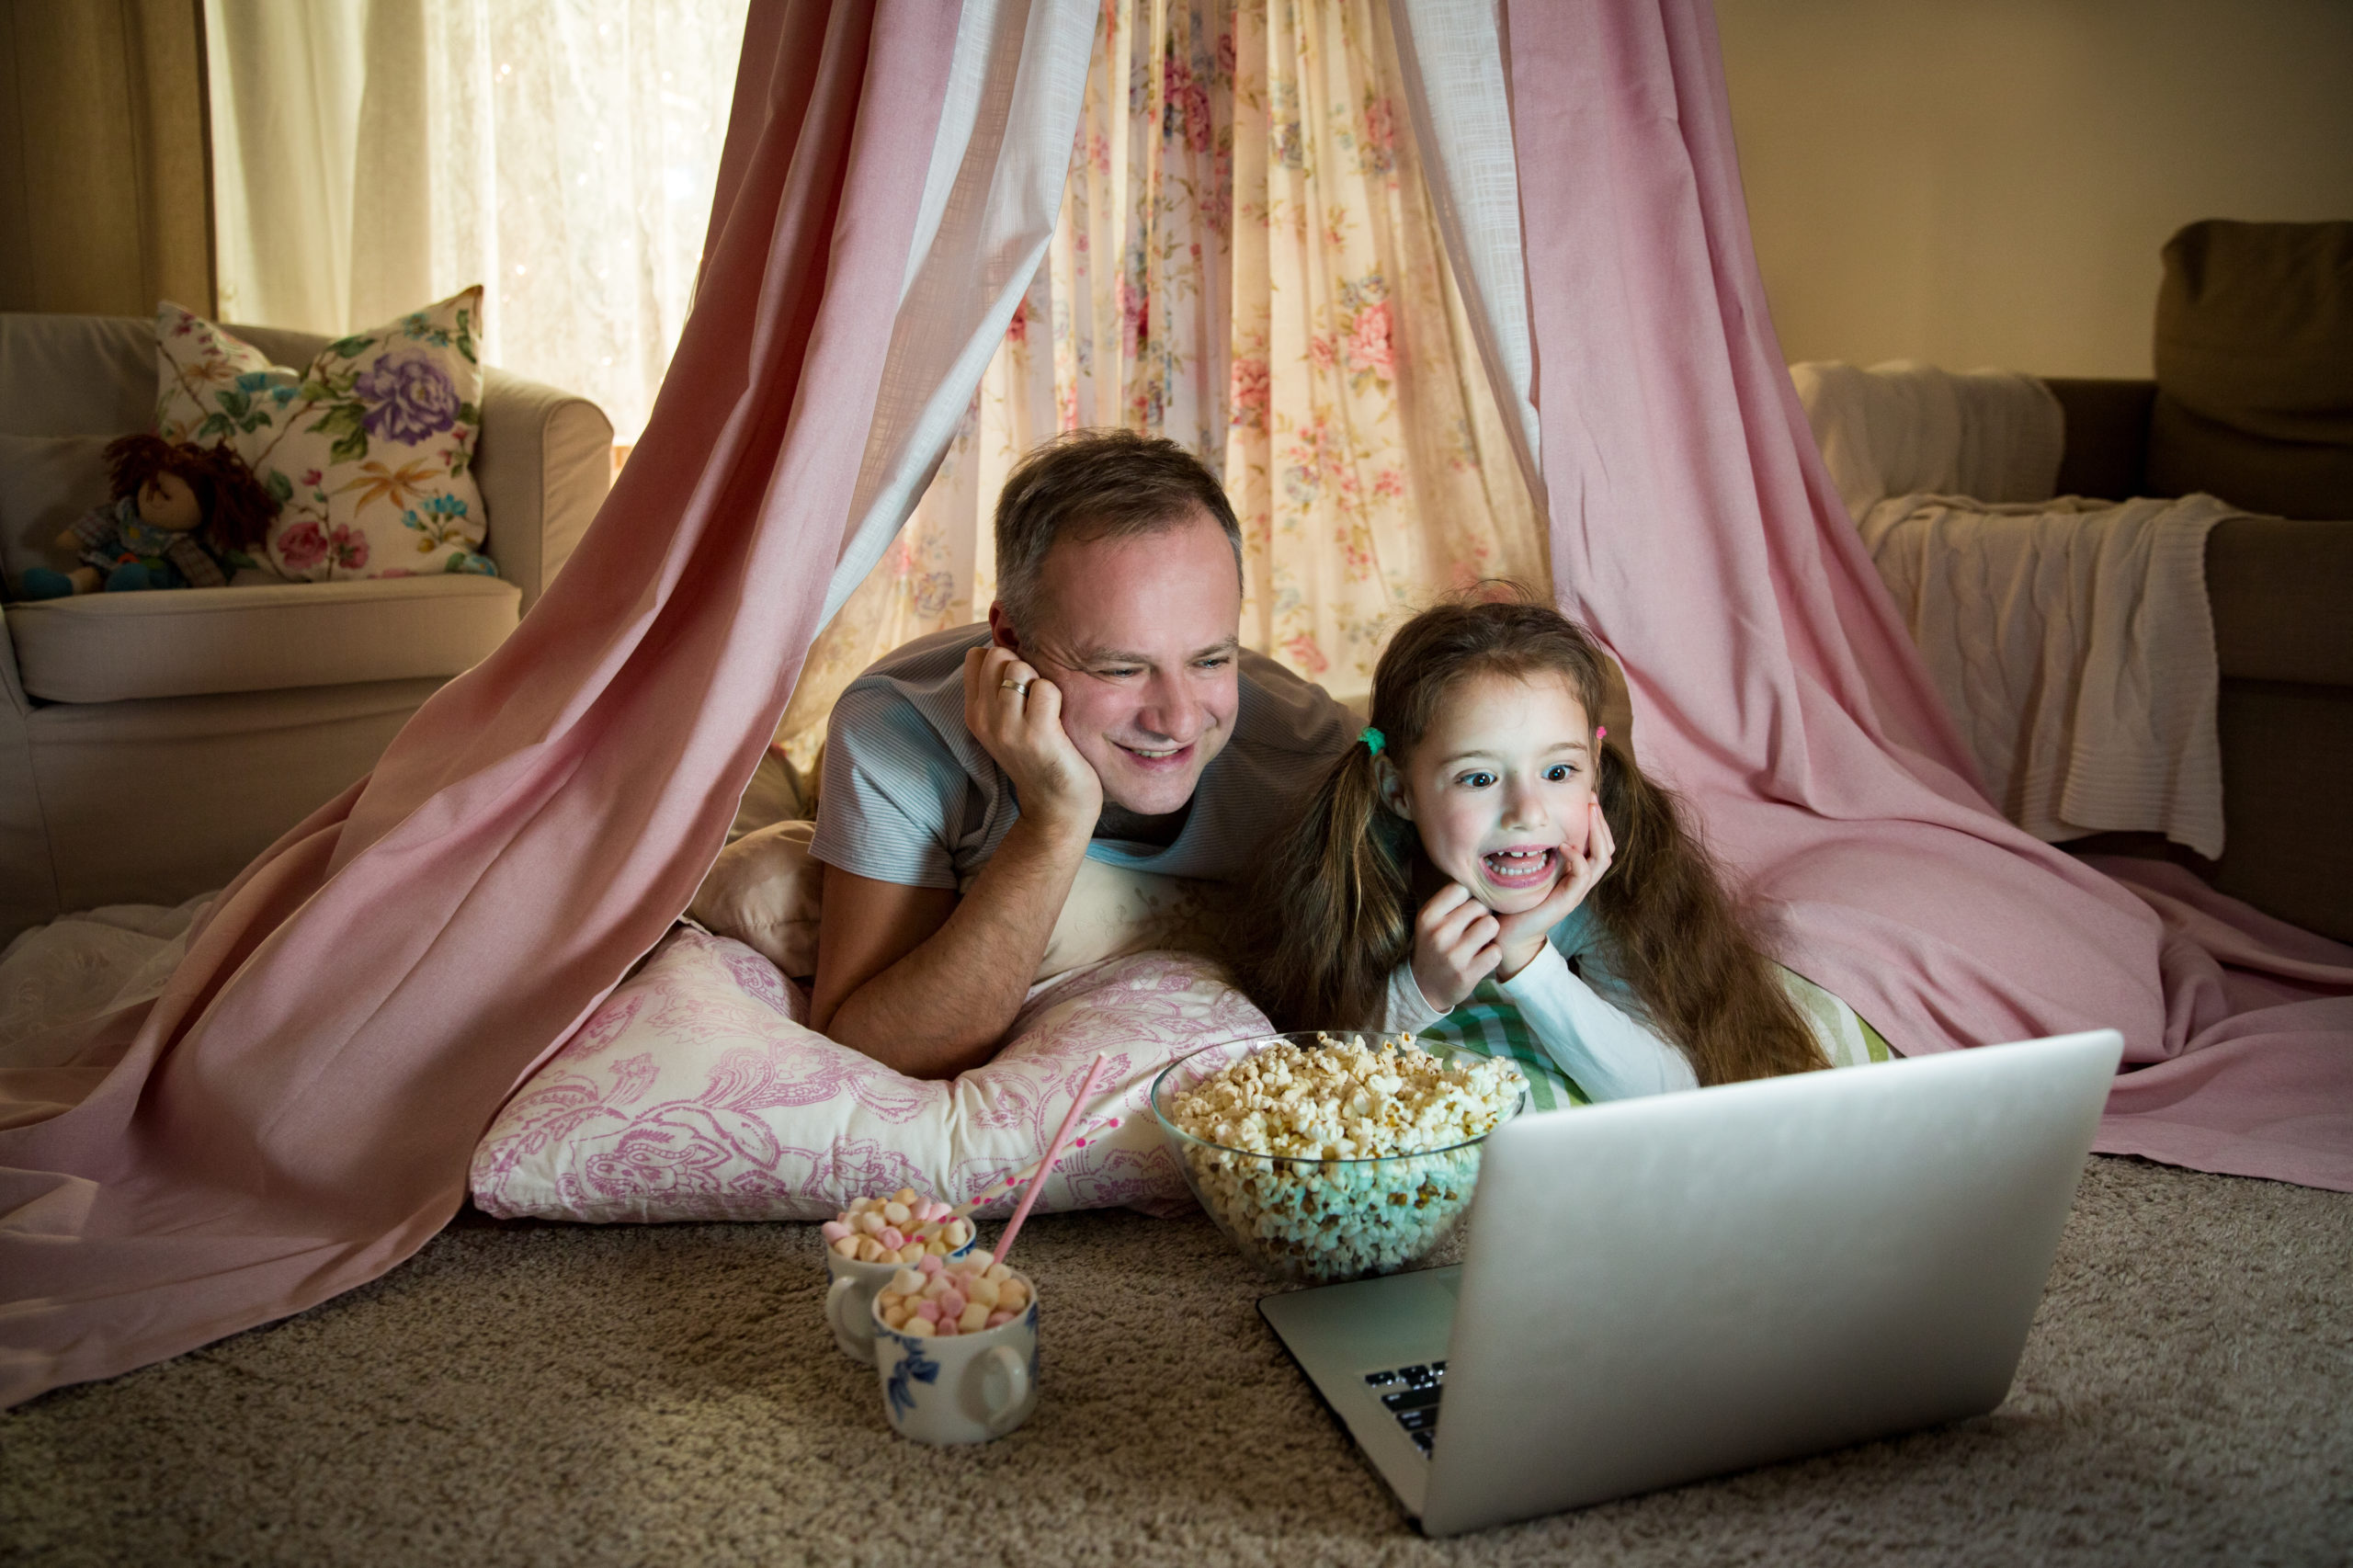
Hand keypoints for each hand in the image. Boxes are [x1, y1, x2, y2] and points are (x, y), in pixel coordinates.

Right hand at [963, 644, 1102, 840]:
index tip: (1022, 684)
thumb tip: (1009, 643)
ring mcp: (1008, 727)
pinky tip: (1060, 719)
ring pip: (1019, 667)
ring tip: (1048, 709)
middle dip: (1023, 665)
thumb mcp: (1007, 723)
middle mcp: (985, 719)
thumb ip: (1000, 689)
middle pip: (998, 655)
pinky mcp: (1036, 734)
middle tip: (1038, 696)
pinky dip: (1059, 696)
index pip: (977, 656)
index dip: (1004, 659)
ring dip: (1041, 680)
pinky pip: (1046, 687)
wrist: (1057, 807)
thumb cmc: (1041, 757)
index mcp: (975, 713)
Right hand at [1409, 882, 1502, 1013]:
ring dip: (1490, 934)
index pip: (1461, 889)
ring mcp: (1453, 956)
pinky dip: (1492, 955)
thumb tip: (1484, 879)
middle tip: (1473, 929)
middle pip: (1480, 906)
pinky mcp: (1467, 975)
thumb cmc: (1434, 946)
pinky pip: (1496, 952)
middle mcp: (1438, 934)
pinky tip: (1481, 959)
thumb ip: (1451, 901)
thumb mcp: (1431, 921)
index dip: (1469, 898)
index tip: (1465, 910)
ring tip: (1480, 942)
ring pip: (1491, 926)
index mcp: (1428, 916)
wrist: (1424, 988)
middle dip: (1482, 916)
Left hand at [1492, 801, 1614, 980]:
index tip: (1587, 799)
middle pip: (1606, 848)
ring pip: (1601, 859)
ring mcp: (1576, 892)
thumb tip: (1527, 823)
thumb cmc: (1516, 901)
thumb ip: (1535, 850)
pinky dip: (1577, 858)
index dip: (1596, 822)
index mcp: (1575, 873)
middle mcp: (1580, 881)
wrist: (1509, 934)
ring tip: (1588, 813)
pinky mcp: (1568, 901)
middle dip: (1601, 822)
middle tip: (1591, 800)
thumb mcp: (1528, 869)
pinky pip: (1583, 876)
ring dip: (1597, 833)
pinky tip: (1564, 845)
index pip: (1598, 844)